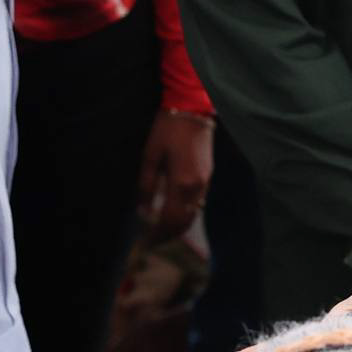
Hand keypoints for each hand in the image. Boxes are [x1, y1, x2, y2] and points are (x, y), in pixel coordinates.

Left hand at [140, 110, 215, 236]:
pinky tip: (172, 213)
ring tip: (160, 231)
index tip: (144, 242)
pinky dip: (185, 215)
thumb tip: (142, 211)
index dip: (157, 235)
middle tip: (150, 242)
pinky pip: (197, 204)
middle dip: (167, 236)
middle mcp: (197, 187)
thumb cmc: (168, 129)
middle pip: (184, 223)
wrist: (193, 108)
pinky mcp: (208, 176)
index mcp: (181, 183)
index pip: (169, 220)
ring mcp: (206, 182)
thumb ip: (146, 185)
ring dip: (177, 227)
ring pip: (193, 216)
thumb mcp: (150, 156)